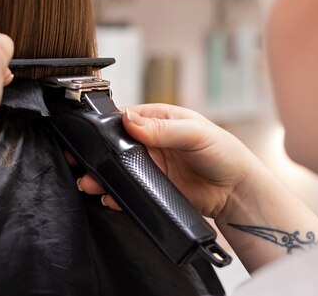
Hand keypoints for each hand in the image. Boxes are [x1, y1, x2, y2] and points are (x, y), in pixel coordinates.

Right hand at [75, 104, 263, 219]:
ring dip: (101, 176)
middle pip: (113, 146)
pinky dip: (116, 195)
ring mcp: (149, 167)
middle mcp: (149, 142)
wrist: (237, 192)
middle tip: (80, 161)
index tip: (88, 134)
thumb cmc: (224, 153)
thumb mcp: (194, 133)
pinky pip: (128, 191)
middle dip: (96, 154)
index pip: (123, 118)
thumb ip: (161, 128)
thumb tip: (130, 119)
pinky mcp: (151, 189)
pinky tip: (109, 197)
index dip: (104, 126)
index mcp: (157, 120)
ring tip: (89, 182)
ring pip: (116, 169)